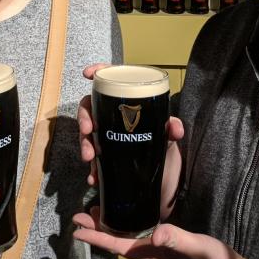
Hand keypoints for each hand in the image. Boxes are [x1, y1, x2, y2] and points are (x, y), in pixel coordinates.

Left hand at [73, 209, 233, 258]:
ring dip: (108, 227)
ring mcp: (156, 251)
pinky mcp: (164, 247)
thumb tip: (154, 234)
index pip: (116, 244)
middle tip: (77, 216)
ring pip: (124, 238)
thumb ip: (177, 239)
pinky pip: (137, 236)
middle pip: (115, 241)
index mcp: (150, 253)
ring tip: (94, 213)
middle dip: (95, 229)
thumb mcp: (196, 247)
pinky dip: (126, 225)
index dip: (96, 236)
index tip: (76, 230)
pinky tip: (127, 218)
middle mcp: (148, 253)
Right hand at [77, 64, 184, 217]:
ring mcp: (108, 138)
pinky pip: (93, 160)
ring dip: (84, 144)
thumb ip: (172, 129)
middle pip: (91, 108)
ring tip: (90, 158)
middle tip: (87, 130)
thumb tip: (175, 128)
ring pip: (88, 135)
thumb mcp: (169, 138)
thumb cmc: (164, 152)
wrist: (165, 185)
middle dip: (84, 118)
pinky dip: (91, 169)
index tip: (87, 74)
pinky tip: (94, 177)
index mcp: (129, 106)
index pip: (112, 82)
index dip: (99, 73)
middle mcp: (115, 119)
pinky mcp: (106, 159)